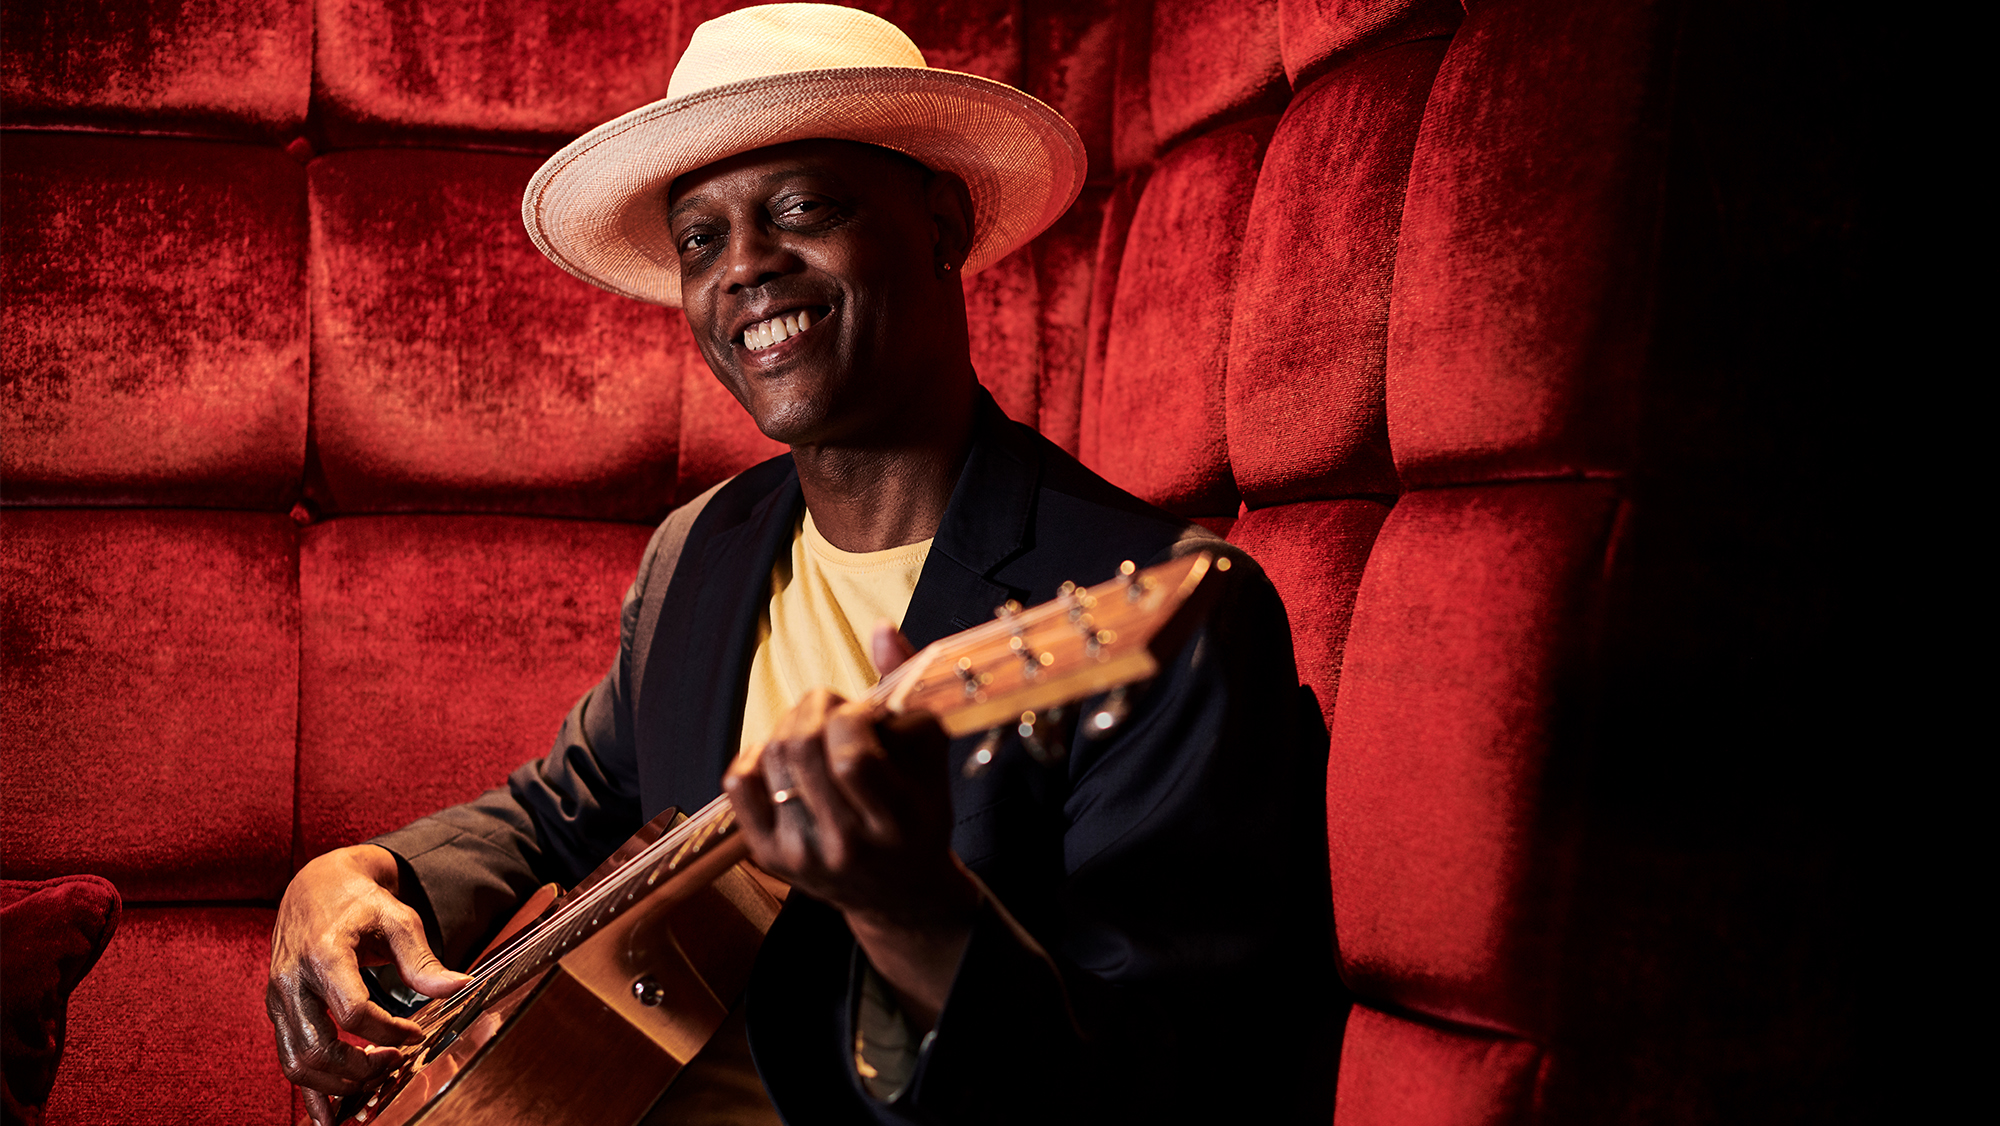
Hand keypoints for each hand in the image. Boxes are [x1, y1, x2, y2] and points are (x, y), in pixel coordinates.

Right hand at [266, 844, 471, 1124]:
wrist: (315, 887)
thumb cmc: (358, 901)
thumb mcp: (397, 918)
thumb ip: (423, 959)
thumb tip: (461, 987)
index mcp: (324, 953)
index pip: (354, 1011)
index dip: (389, 1032)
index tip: (416, 1035)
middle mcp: (292, 980)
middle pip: (319, 1046)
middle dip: (360, 1068)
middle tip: (395, 1064)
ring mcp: (279, 999)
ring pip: (298, 1062)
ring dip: (336, 1083)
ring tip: (374, 1080)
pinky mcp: (277, 1011)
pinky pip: (288, 1059)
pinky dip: (309, 1090)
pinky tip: (330, 1116)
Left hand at [722, 621, 977, 1027]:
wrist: (899, 894)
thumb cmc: (920, 814)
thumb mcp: (930, 753)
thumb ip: (908, 686)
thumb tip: (881, 630)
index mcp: (896, 822)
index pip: (852, 756)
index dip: (851, 716)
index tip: (864, 713)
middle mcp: (846, 846)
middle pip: (803, 750)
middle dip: (816, 709)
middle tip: (835, 711)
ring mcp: (802, 855)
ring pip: (771, 759)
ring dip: (791, 725)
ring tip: (814, 731)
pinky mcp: (769, 857)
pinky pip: (739, 785)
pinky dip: (756, 754)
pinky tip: (783, 755)